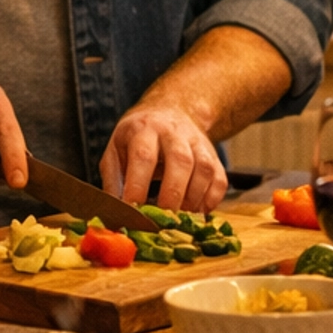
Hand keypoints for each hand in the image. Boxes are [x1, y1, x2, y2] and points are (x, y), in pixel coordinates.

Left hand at [100, 104, 226, 213]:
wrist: (170, 112)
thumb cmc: (137, 139)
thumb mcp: (116, 151)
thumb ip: (113, 182)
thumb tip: (114, 215)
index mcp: (144, 129)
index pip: (143, 157)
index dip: (138, 186)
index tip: (132, 212)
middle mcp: (173, 133)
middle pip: (180, 161)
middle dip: (172, 194)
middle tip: (162, 219)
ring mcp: (197, 143)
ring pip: (204, 170)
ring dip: (193, 199)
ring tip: (179, 218)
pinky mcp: (214, 156)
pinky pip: (219, 180)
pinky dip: (210, 200)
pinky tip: (196, 212)